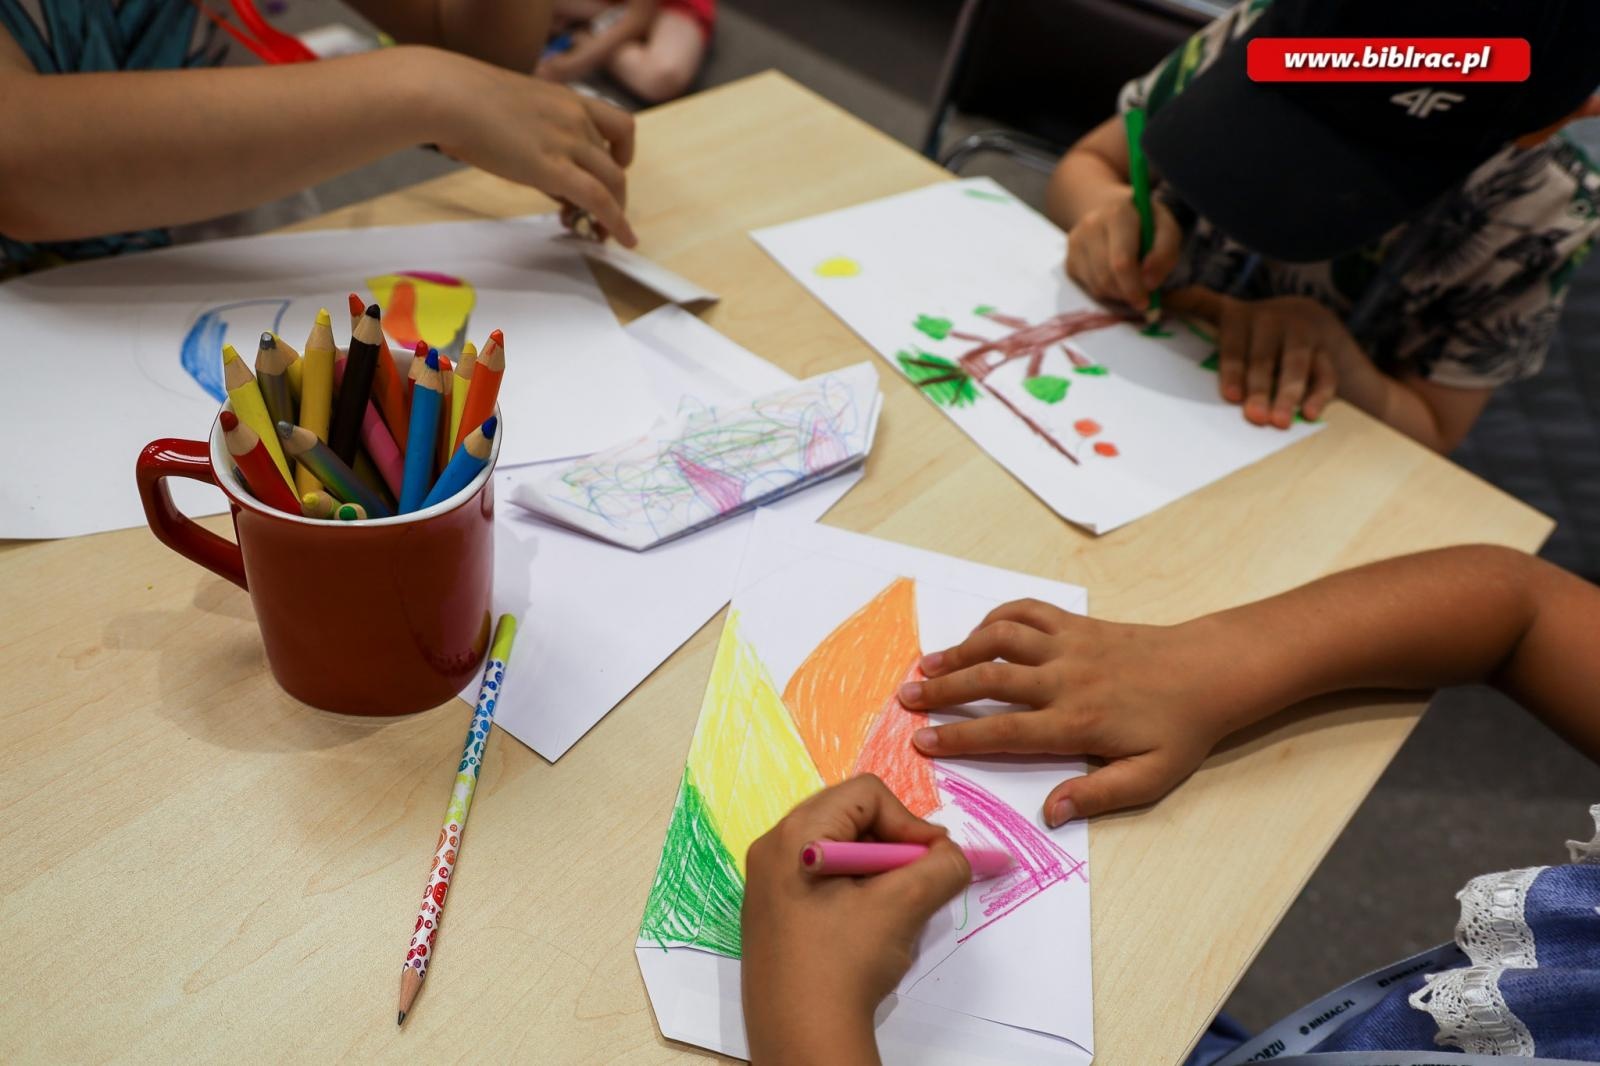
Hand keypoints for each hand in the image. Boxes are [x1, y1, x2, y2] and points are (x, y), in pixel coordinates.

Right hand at [423, 49, 637, 245]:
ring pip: (613, 183)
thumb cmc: (459, 98)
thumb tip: (529, 165)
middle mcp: (576, 118)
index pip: (617, 125)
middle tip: (597, 216)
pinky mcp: (555, 169)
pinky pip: (600, 200)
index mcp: (567, 98)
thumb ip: (529, 134)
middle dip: (613, 194)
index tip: (610, 171)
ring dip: (614, 213)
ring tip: (600, 235)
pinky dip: (617, 223)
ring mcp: (569, 142)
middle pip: (614, 163)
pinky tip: (623, 240)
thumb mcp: (509, 109)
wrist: (447, 94)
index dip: (621, 153)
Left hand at [742, 776, 968, 1064]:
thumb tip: (957, 854)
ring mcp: (769, 884)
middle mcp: (773, 851)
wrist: (801, 1041)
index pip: (865, 795)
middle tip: (920, 882)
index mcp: (793, 836)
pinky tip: (869, 931)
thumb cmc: (844, 966)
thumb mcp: (902, 907)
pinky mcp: (775, 915)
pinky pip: (823, 880)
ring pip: (841, 852)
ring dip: (879, 872)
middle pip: (849, 818)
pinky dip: (857, 893)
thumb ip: (941, 867)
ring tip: (896, 911)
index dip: (908, 821)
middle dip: (894, 846)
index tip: (934, 861)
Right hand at [900, 601, 1248, 826]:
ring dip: (959, 650)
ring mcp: (1069, 645)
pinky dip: (996, 619)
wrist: (1210, 670)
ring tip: (927, 665)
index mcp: (1077, 722)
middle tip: (905, 699)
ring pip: (1000, 639)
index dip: (958, 737)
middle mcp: (1065, 678)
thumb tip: (1051, 812)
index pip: (1004, 730)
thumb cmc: (1180, 729)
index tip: (922, 741)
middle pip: (989, 679)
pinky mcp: (1076, 624)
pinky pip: (1026, 611)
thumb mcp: (1150, 777)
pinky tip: (977, 635)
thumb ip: (1098, 794)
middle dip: (942, 690)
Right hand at [1065, 193, 1180, 312]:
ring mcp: (1076, 243)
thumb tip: (1149, 284)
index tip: (1148, 299)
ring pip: (1098, 286)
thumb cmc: (1145, 224)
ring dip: (1119, 293)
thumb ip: (1165, 253)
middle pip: (1107, 277)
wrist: (1112, 212)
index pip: (1122, 261)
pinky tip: (1117, 278)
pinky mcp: (1069, 260)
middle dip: (1127, 293)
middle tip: (1142, 300)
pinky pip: (1089, 288)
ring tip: (1132, 284)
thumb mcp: (1166, 228)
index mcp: (1118, 213)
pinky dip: (1107, 291)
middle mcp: (1091, 225)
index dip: (1135, 285)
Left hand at [1165, 288, 1348, 427]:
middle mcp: (1272, 320)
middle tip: (1254, 417)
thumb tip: (1152, 299)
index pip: (1232, 342)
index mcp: (1239, 315)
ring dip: (1288, 394)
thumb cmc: (1249, 327)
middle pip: (1264, 359)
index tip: (1230, 396)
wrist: (1305, 317)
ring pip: (1296, 365)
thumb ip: (1192, 305)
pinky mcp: (1325, 350)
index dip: (1232, 368)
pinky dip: (1318, 394)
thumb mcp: (1223, 311)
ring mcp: (1301, 334)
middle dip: (1259, 389)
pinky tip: (1309, 415)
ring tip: (1279, 422)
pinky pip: (1325, 373)